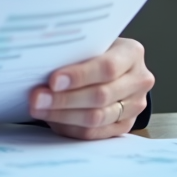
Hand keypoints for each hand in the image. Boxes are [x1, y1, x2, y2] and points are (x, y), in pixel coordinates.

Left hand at [28, 37, 153, 139]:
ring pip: (97, 118)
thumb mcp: (90, 44)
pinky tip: (52, 119)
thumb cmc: (95, 51)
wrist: (113, 67)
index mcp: (131, 53)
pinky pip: (95, 133)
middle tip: (37, 98)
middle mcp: (138, 80)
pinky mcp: (125, 125)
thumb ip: (74, 53)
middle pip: (101, 96)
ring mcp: (135, 106)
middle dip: (64, 99)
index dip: (79, 76)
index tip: (53, 81)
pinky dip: (70, 127)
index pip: (107, 67)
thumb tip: (40, 64)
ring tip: (38, 108)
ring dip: (63, 115)